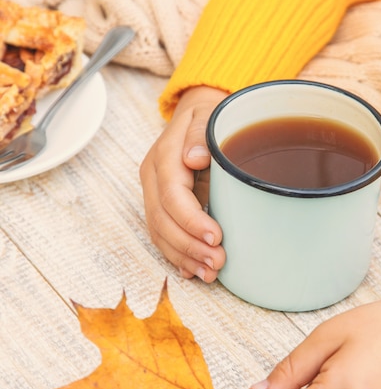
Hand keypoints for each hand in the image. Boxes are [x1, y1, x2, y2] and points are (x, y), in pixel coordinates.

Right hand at [140, 86, 228, 281]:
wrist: (196, 116)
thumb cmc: (208, 117)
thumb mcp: (209, 114)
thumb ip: (201, 133)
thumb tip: (193, 158)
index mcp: (163, 157)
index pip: (171, 195)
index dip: (191, 220)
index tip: (216, 236)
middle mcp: (153, 179)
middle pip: (162, 221)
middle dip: (189, 247)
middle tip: (218, 263)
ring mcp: (154, 195)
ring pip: (160, 234)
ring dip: (184, 258)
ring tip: (210, 274)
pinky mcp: (161, 207)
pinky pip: (163, 236)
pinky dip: (178, 257)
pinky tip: (194, 271)